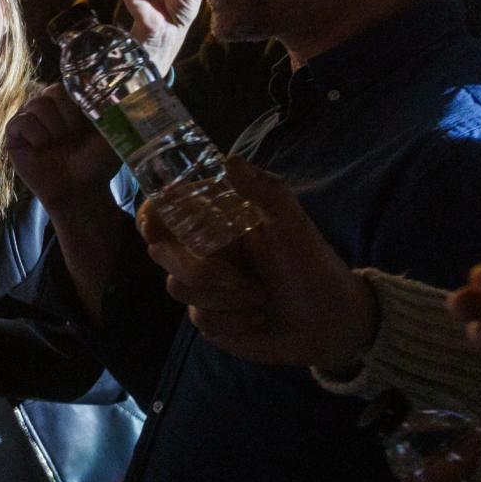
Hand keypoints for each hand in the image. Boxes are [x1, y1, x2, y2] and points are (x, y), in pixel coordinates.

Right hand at [3, 86, 119, 214]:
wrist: (80, 191)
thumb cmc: (96, 164)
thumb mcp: (111, 132)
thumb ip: (108, 107)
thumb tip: (100, 83)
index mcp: (70, 103)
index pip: (69, 84)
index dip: (78, 103)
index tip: (86, 124)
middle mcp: (48, 108)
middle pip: (51, 91)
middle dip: (66, 116)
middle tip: (72, 136)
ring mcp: (29, 120)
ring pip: (36, 104)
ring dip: (52, 127)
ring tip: (57, 144)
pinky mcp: (14, 135)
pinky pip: (19, 121)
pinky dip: (35, 134)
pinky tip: (41, 148)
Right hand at [149, 156, 375, 373]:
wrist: (330, 321)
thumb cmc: (312, 265)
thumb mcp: (292, 224)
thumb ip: (263, 191)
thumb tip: (229, 159)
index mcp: (216, 224)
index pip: (165, 213)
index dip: (150, 217)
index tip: (153, 228)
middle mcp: (203, 252)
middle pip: (162, 254)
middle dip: (198, 270)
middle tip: (236, 277)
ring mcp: (203, 287)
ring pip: (178, 289)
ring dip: (225, 298)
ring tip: (261, 298)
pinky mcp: (209, 319)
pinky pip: (199, 320)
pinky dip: (233, 321)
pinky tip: (258, 318)